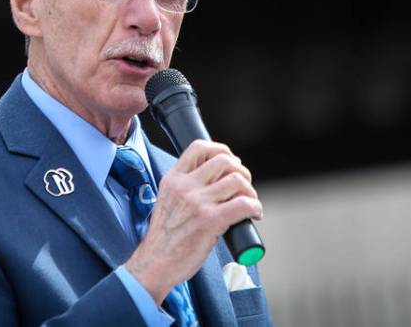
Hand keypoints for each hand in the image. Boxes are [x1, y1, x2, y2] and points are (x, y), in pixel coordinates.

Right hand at [124, 140, 262, 304]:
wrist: (155, 263)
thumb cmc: (164, 239)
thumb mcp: (167, 201)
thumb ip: (184, 189)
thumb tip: (214, 183)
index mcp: (173, 179)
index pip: (198, 148)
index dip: (221, 149)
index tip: (231, 161)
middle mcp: (185, 186)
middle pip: (224, 160)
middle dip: (241, 170)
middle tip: (244, 185)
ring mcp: (198, 202)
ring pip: (236, 180)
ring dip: (250, 191)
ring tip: (250, 202)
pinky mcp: (210, 220)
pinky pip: (243, 204)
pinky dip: (255, 207)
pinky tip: (254, 214)